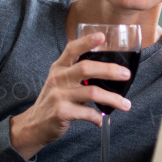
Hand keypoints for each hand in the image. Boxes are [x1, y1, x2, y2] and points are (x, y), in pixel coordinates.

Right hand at [9, 32, 132, 159]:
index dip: (87, 41)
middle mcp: (58, 78)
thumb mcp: (60, 82)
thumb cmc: (54, 101)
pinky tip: (100, 120)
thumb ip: (77, 74)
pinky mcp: (62, 112)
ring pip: (92, 92)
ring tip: (126, 104)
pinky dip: (98, 117)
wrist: (35, 124)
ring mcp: (59, 95)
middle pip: (86, 68)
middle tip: (126, 74)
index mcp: (59, 67)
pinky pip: (87, 113)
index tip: (102, 36)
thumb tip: (110, 72)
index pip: (72, 49)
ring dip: (113, 99)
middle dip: (109, 70)